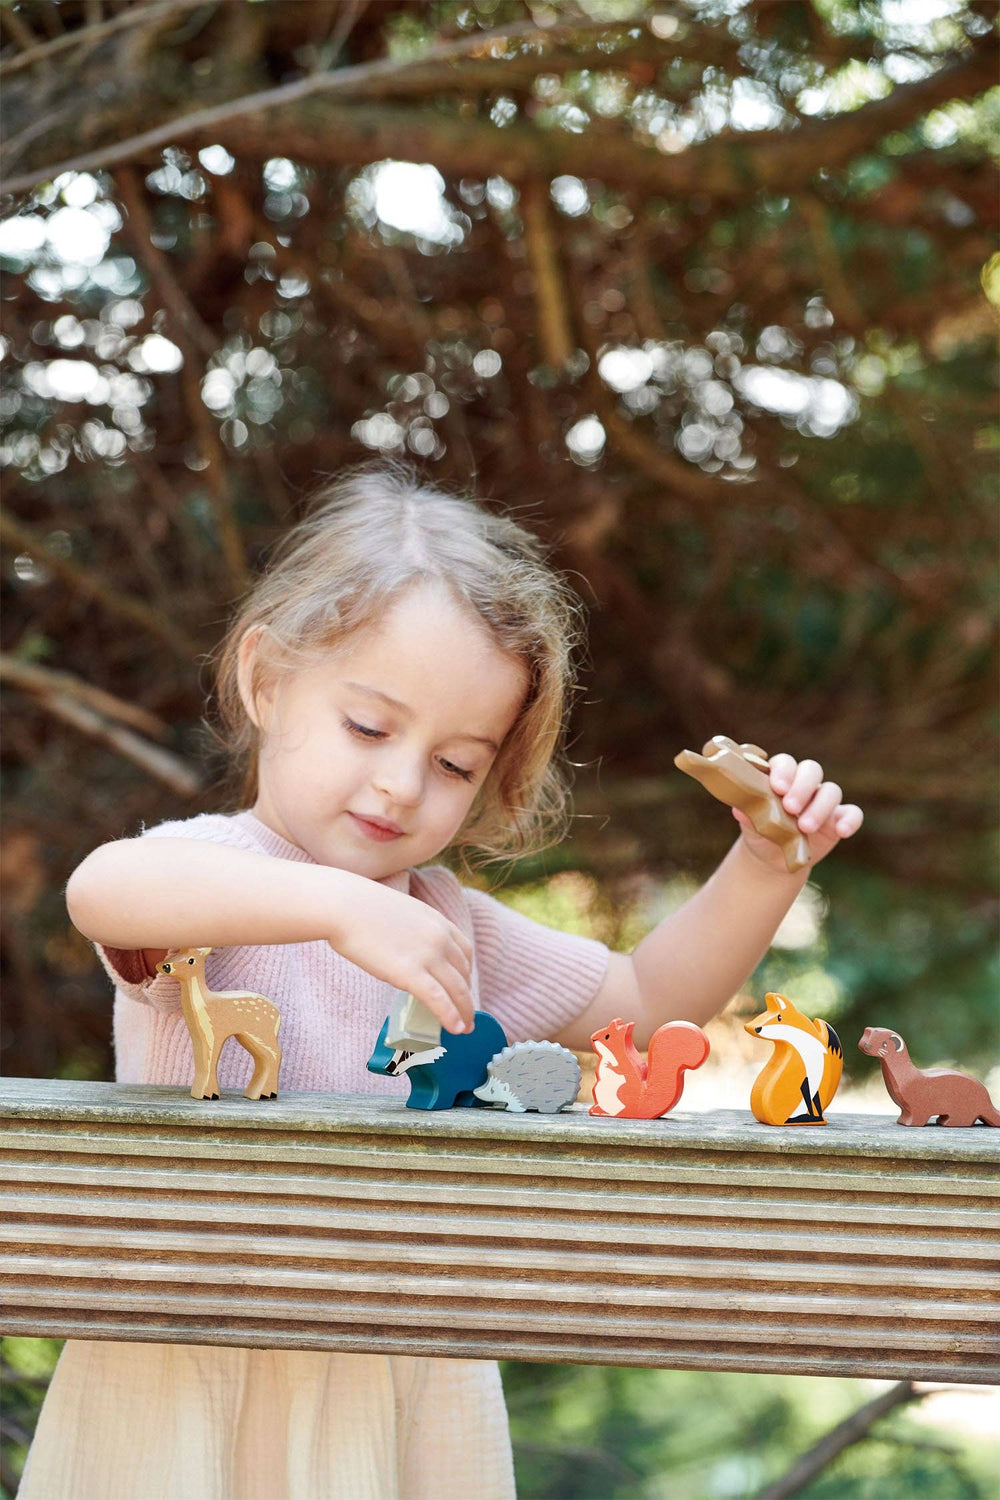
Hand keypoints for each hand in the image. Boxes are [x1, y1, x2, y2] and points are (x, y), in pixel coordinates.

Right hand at [328, 879, 473, 1033]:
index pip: (465, 950)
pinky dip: (450, 1016)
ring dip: (464, 1011)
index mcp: (437, 920)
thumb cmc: (360, 907)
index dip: (467, 972)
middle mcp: (439, 937)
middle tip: (467, 1013)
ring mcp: (427, 955)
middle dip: (466, 996)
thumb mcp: (400, 912)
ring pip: (457, 989)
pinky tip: (455, 1028)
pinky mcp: (411, 973)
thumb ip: (412, 931)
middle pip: (463, 973)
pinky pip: (439, 999)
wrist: (343, 906)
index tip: (463, 986)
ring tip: (466, 1028)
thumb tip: (405, 948)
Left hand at [733, 752, 862, 873]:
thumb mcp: (750, 825)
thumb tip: (740, 810)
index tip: (777, 787)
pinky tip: (842, 831)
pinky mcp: (839, 819)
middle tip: (790, 807)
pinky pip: (852, 813)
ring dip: (820, 807)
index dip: (783, 771)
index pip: (786, 763)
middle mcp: (804, 784)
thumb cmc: (760, 832)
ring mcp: (823, 800)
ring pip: (831, 791)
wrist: (773, 859)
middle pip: (811, 770)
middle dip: (802, 787)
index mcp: (781, 777)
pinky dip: (850, 820)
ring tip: (805, 827)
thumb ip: (748, 814)